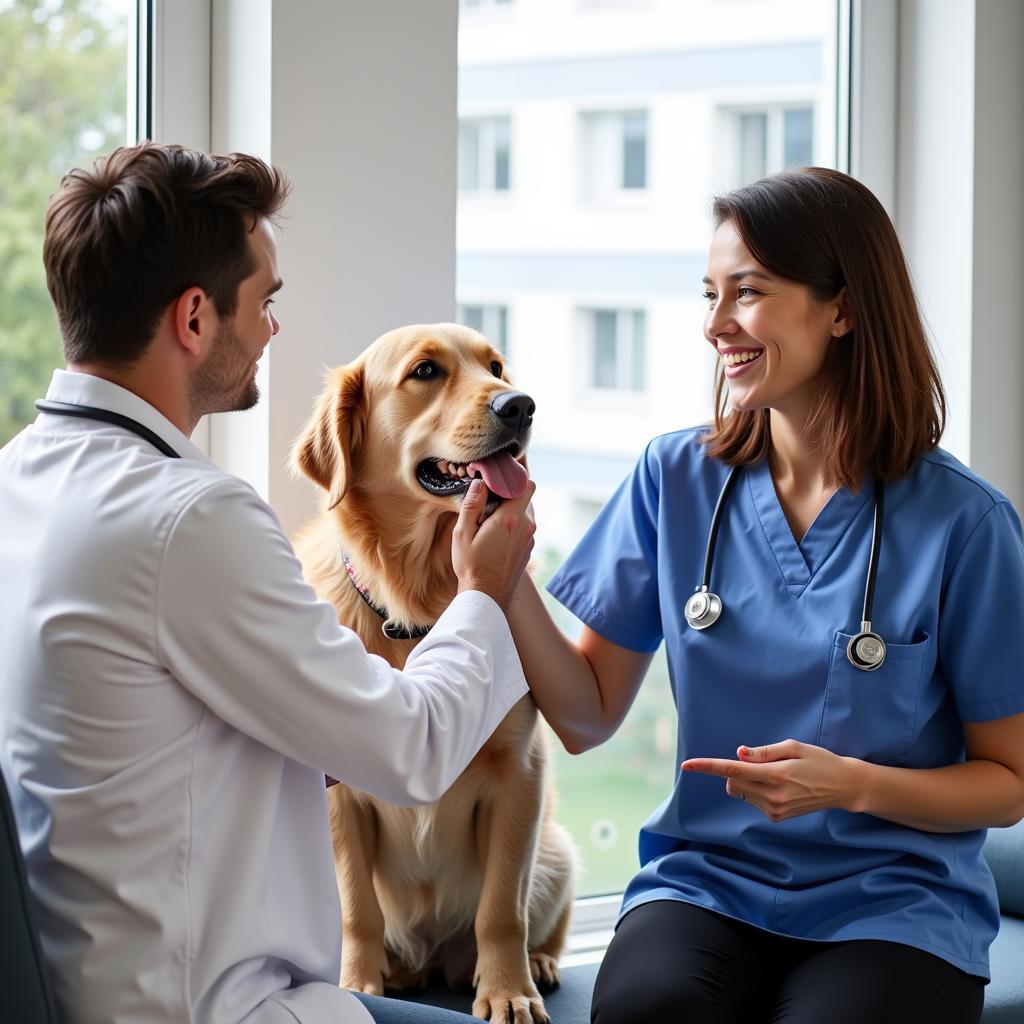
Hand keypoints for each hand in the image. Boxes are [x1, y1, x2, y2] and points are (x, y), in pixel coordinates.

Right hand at [452, 478, 535, 610]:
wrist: (486, 597)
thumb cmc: (472, 566)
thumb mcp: (462, 533)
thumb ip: (472, 505)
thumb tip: (479, 484)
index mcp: (510, 519)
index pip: (527, 486)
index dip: (514, 481)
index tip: (498, 485)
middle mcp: (526, 527)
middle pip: (525, 499)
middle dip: (509, 498)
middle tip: (487, 508)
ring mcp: (529, 539)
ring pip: (525, 514)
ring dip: (511, 514)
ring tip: (489, 525)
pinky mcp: (528, 550)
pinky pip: (524, 529)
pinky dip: (514, 528)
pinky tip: (496, 539)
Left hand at [681, 739, 863, 821]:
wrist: (843, 787)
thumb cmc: (819, 760)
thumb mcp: (793, 747)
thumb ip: (763, 752)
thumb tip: (738, 754)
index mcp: (775, 775)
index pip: (732, 770)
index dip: (707, 766)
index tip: (687, 765)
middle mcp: (772, 796)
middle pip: (732, 783)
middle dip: (733, 771)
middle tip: (756, 761)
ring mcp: (775, 809)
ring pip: (740, 792)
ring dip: (745, 781)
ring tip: (775, 774)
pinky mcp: (777, 817)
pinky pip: (752, 800)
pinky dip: (755, 790)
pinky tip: (778, 786)